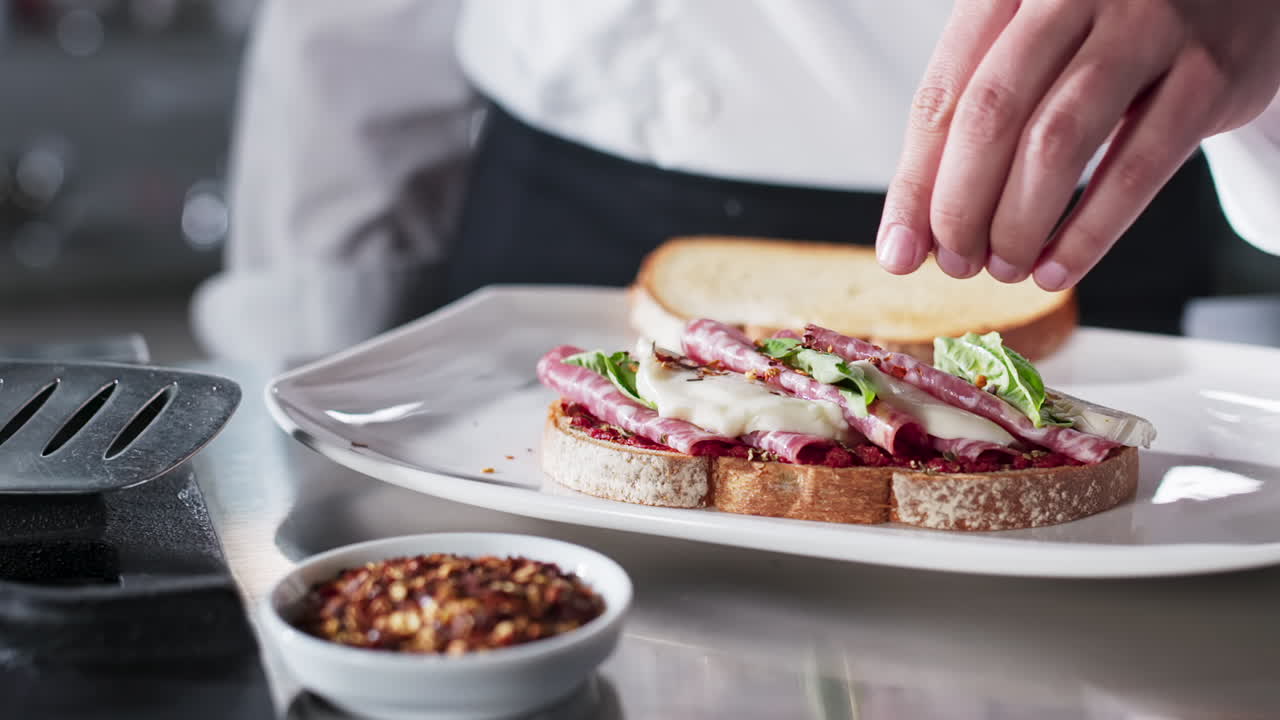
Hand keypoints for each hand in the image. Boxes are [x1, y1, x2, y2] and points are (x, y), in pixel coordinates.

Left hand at [876, 0, 1279, 288]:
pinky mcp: (1207, 74)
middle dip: (961, 208)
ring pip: (1058, 143)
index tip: (898, 249)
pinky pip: (1137, 168)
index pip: (942, 96)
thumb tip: (915, 229)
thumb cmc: (1109, 23)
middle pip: (992, 117)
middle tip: (955, 261)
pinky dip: (1090, 232)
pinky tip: (1060, 267)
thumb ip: (973, 119)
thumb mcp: (1030, 43)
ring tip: (1004, 266)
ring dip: (1019, 224)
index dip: (915, 185)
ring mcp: (1147, 28)